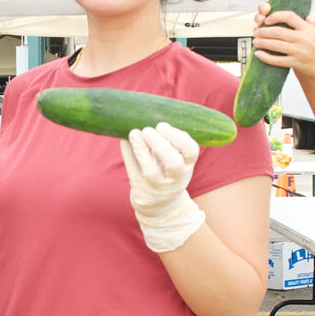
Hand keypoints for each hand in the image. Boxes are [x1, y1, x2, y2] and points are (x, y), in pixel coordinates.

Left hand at [120, 123, 205, 252]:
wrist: (161, 206)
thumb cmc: (169, 172)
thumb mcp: (178, 160)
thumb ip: (172, 140)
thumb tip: (155, 110)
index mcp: (187, 166)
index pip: (190, 151)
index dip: (178, 137)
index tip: (163, 125)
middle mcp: (175, 178)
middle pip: (173, 162)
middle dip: (160, 143)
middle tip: (149, 129)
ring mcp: (158, 186)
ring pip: (150, 170)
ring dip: (141, 150)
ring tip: (134, 132)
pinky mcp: (141, 190)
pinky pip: (133, 172)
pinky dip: (128, 155)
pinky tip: (124, 141)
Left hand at [252, 0, 314, 79]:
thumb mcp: (314, 33)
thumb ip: (309, 24)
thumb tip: (307, 16)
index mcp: (307, 28)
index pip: (290, 16)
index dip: (276, 16)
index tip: (267, 19)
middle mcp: (304, 38)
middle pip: (278, 32)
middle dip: (263, 31)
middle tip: (256, 31)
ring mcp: (300, 51)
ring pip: (276, 45)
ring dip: (262, 43)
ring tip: (255, 41)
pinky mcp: (296, 63)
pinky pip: (277, 60)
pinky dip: (266, 57)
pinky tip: (258, 54)